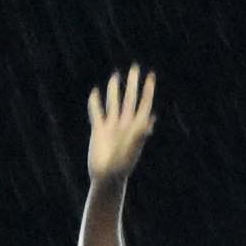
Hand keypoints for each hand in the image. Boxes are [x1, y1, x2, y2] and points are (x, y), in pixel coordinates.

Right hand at [85, 65, 157, 181]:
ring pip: (113, 103)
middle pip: (129, 99)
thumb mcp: (131, 150)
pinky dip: (95, 102)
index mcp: (135, 127)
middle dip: (132, 83)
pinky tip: (95, 93)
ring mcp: (112, 126)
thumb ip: (140, 134)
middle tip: (135, 67)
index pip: (144, 104)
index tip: (151, 76)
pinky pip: (96, 112)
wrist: (106, 177)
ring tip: (115, 76)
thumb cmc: (121, 166)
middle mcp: (124, 124)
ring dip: (114, 90)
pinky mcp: (98, 130)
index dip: (148, 90)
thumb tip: (150, 119)